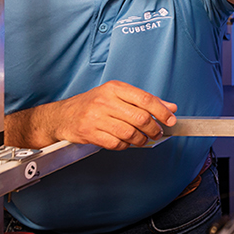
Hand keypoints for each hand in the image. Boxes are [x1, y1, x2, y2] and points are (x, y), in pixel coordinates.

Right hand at [34, 80, 177, 150]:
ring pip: (130, 133)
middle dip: (154, 129)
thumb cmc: (93, 104)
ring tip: (143, 139)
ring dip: (141, 140)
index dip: (162, 111)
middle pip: (140, 118)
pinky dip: (126, 145)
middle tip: (158, 132)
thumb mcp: (118, 95)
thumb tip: (170, 107)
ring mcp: (96, 118)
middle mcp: (105, 101)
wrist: (63, 116)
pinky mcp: (90, 133)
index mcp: (114, 88)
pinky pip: (117, 144)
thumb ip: (144, 101)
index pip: (145, 99)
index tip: (171, 120)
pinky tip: (126, 142)